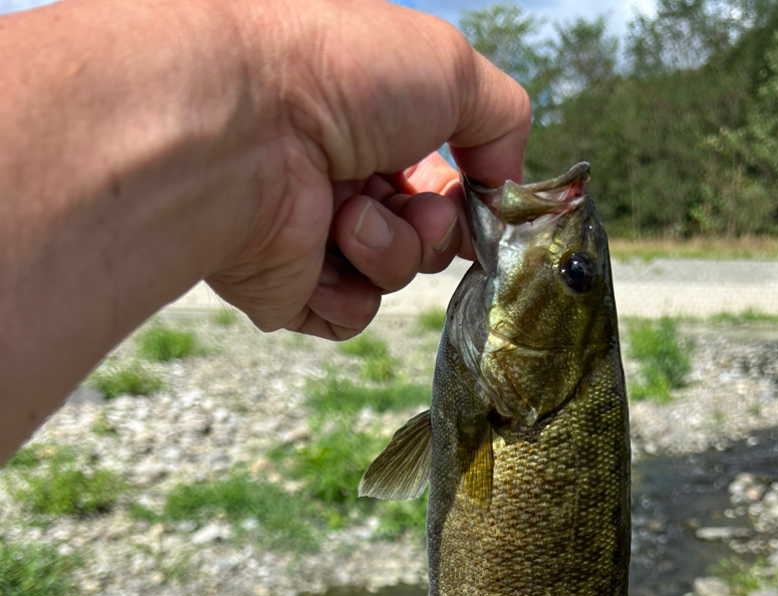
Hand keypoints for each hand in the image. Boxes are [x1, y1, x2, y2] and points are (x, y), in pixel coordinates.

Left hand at [207, 0, 529, 339]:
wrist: (242, 130)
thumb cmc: (336, 76)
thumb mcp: (450, 67)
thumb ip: (502, 118)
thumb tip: (506, 184)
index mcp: (370, 121)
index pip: (443, 178)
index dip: (469, 194)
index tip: (480, 195)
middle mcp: (339, 176)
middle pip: (426, 235)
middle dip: (436, 228)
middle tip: (415, 208)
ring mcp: (311, 236)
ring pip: (392, 276)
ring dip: (392, 251)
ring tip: (351, 218)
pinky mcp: (287, 289)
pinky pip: (350, 316)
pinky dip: (350, 293)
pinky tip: (324, 254)